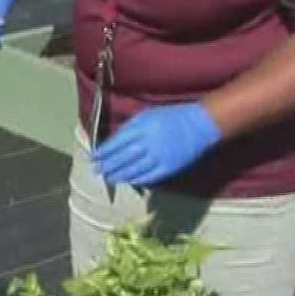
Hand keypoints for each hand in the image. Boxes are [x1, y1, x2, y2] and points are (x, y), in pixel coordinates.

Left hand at [91, 102, 221, 186]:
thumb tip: (114, 142)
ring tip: (108, 177)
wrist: (201, 124)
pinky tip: (127, 181)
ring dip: (119, 175)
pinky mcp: (169, 167)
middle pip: (123, 158)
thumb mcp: (148, 114)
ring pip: (134, 170)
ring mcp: (159, 157)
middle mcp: (149, 143)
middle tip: (96, 170)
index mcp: (142, 127)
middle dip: (107, 165)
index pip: (117, 143)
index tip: (93, 157)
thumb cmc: (172, 116)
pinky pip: (149, 176)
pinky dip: (136, 180)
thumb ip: (131, 128)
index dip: (103, 152)